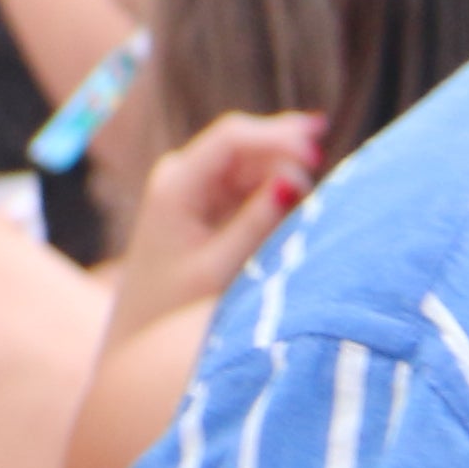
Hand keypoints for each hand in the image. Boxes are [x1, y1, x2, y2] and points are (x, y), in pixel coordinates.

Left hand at [103, 107, 324, 328]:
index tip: (318, 152)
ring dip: (284, 170)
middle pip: (245, 143)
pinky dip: (276, 188)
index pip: (232, 138)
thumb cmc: (175, 306)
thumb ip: (256, 224)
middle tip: (329, 158)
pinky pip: (250, 183)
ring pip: (252, 162)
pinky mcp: (208, 201)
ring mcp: (194, 185)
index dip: (278, 136)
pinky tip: (301, 200)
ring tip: (313, 196)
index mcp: (176, 184)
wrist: (140, 330)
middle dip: (287, 148)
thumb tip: (295, 180)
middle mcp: (182, 174)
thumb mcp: (219, 268)